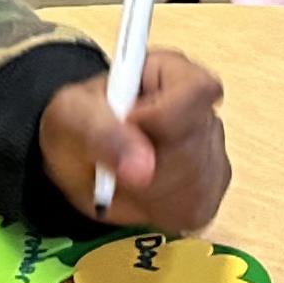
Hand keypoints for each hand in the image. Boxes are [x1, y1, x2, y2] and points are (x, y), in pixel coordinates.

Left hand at [39, 49, 231, 233]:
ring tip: (125, 178)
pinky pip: (198, 208)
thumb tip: (143, 169)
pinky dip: (161, 211)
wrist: (77, 157)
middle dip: (148, 167)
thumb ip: (102, 133)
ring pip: (197, 184)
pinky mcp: (212, 187)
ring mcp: (214, 148)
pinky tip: (142, 195)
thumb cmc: (77, 125)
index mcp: (171, 72)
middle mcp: (202, 107)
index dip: (164, 117)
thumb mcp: (70, 116)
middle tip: (114, 161)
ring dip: (150, 193)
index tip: (128, 128)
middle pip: (195, 147)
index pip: (197, 91)